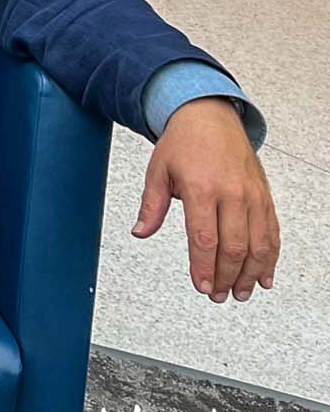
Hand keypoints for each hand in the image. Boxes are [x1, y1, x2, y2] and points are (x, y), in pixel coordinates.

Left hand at [134, 99, 278, 302]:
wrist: (210, 116)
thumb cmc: (183, 142)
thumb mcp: (157, 171)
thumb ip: (151, 206)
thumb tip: (140, 232)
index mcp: (201, 189)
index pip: (204, 239)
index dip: (204, 268)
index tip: (202, 287)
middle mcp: (231, 193)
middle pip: (234, 247)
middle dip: (227, 277)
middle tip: (220, 296)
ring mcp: (252, 195)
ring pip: (258, 244)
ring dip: (252, 274)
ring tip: (242, 293)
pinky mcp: (264, 196)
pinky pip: (272, 231)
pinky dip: (271, 257)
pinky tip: (265, 275)